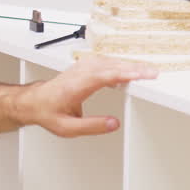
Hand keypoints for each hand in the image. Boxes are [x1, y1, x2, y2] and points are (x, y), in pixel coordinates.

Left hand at [11, 54, 158, 137]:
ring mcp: (83, 67)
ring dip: (131, 65)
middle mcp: (80, 73)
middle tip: (154, 74)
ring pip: (111, 61)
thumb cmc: (48, 112)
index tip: (141, 75)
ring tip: (149, 72)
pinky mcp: (86, 66)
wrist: (34, 101)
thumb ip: (91, 126)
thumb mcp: (67, 128)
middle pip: (112, 66)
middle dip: (135, 68)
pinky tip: (132, 70)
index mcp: (76, 86)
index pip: (104, 75)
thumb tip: (114, 123)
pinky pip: (108, 62)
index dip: (124, 74)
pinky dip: (122, 65)